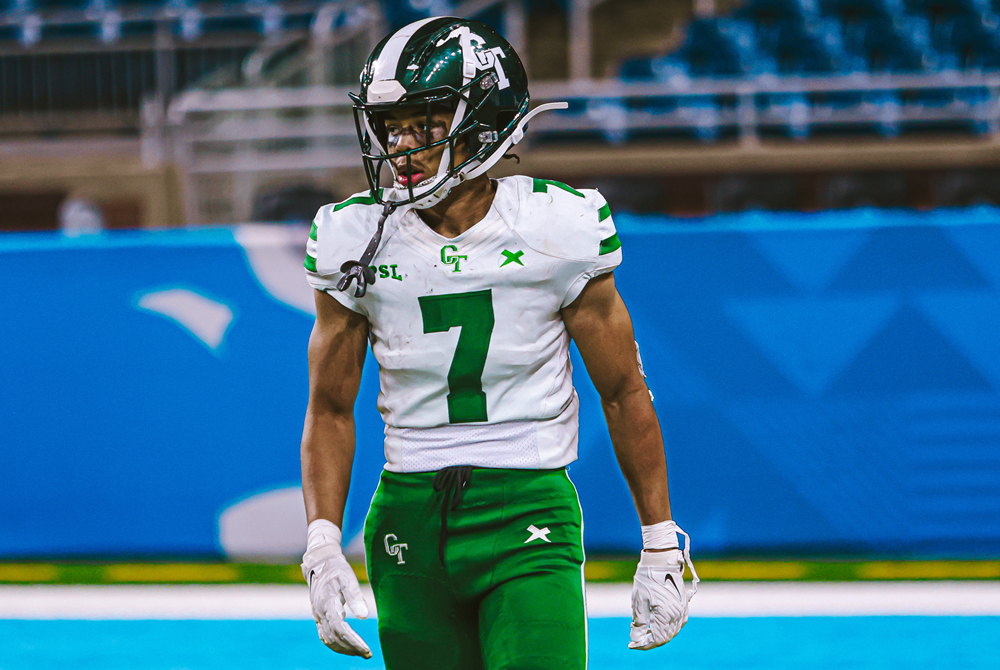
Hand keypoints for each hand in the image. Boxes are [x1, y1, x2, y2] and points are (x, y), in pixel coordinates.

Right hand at [301, 543, 371, 657]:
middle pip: (335, 637)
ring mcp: (318, 616)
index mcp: (327, 603)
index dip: (353, 641)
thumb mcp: (348, 578)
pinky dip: (335, 645)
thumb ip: (355, 596)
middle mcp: (320, 613)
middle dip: (351, 648)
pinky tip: (348, 648)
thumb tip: (364, 617)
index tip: (366, 649)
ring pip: (329, 639)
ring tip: (361, 653)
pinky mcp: (319, 617)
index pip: (340, 629)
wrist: (321, 564)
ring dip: (344, 648)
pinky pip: (325, 636)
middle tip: (367, 654)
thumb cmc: (337, 570)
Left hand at [629, 547, 697, 649]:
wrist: (660, 561)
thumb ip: (639, 623)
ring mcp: (682, 610)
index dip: (644, 644)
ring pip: (672, 632)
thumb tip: (636, 640)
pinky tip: (657, 624)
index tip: (632, 644)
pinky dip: (667, 628)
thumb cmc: (647, 579)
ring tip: (644, 631)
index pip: (657, 639)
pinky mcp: (683, 605)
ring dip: (659, 635)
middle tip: (636, 638)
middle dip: (650, 640)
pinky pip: (677, 623)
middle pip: (665, 637)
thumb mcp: (639, 601)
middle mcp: (678, 615)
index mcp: (667, 615)